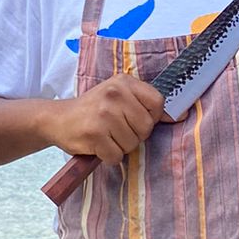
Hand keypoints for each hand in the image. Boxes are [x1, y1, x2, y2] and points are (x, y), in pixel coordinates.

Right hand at [48, 75, 168, 165]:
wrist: (57, 118)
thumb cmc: (93, 110)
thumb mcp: (118, 97)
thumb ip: (145, 104)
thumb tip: (181, 117)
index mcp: (124, 82)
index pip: (158, 103)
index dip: (151, 117)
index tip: (136, 120)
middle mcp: (115, 95)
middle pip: (146, 128)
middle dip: (134, 135)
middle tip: (116, 130)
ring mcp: (104, 114)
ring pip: (132, 144)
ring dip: (120, 147)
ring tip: (105, 136)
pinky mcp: (94, 134)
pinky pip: (116, 156)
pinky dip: (108, 156)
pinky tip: (98, 145)